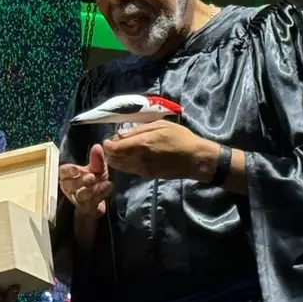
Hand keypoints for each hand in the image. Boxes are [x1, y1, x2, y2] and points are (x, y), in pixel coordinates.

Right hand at [59, 144, 111, 214]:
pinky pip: (91, 203)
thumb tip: (97, 146)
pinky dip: (101, 195)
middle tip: (92, 177)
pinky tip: (108, 188)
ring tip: (105, 184)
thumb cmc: (93, 179)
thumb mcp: (96, 168)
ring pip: (81, 196)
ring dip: (93, 190)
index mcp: (68, 175)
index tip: (77, 169)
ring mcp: (77, 199)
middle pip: (70, 185)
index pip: (63, 172)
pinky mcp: (86, 207)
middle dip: (81, 181)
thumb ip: (96, 158)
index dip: (68, 171)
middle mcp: (70, 188)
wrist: (99, 196)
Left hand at [101, 121, 216, 179]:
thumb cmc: (180, 138)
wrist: (195, 159)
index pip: (114, 148)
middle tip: (113, 144)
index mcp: (141, 144)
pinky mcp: (147, 175)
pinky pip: (130, 170)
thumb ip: (138, 130)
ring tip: (121, 149)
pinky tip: (131, 156)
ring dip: (116, 159)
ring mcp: (142, 169)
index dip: (107, 144)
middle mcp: (138, 159)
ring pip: (120, 167)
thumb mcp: (160, 125)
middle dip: (109, 152)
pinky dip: (125, 164)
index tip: (108, 139)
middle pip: (114, 159)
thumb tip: (121, 134)